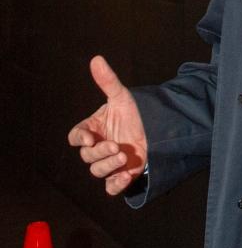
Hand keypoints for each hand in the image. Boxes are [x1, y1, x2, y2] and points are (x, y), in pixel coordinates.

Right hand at [67, 55, 147, 195]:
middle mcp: (98, 146)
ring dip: (108, 166)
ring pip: (97, 171)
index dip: (78, 138)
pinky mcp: (123, 175)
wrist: (161, 128)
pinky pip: (111, 188)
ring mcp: (110, 162)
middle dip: (99, 153)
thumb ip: (108, 81)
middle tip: (116, 147)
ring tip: (124, 156)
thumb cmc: (137, 113)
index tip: (88, 137)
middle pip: (86, 156)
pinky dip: (115, 185)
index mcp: (94, 129)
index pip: (75, 137)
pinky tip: (126, 176)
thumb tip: (97, 59)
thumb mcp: (123, 97)